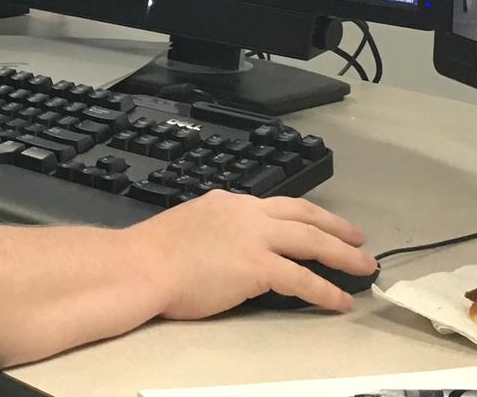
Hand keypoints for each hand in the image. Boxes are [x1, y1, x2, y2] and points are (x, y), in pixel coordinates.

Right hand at [125, 190, 376, 318]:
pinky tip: (339, 301)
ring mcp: (253, 238)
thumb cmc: (153, 254)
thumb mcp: (190, 226)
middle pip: (304, 216)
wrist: (141, 265)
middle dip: (336, 228)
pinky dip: (326, 291)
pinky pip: (303, 279)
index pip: (278, 205)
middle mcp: (245, 214)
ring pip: (312, 242)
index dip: (306, 215)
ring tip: (364, 267)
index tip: (321, 223)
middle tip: (359, 239)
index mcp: (227, 203)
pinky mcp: (257, 266)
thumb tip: (228, 248)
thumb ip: (216, 231)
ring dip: (343, 256)